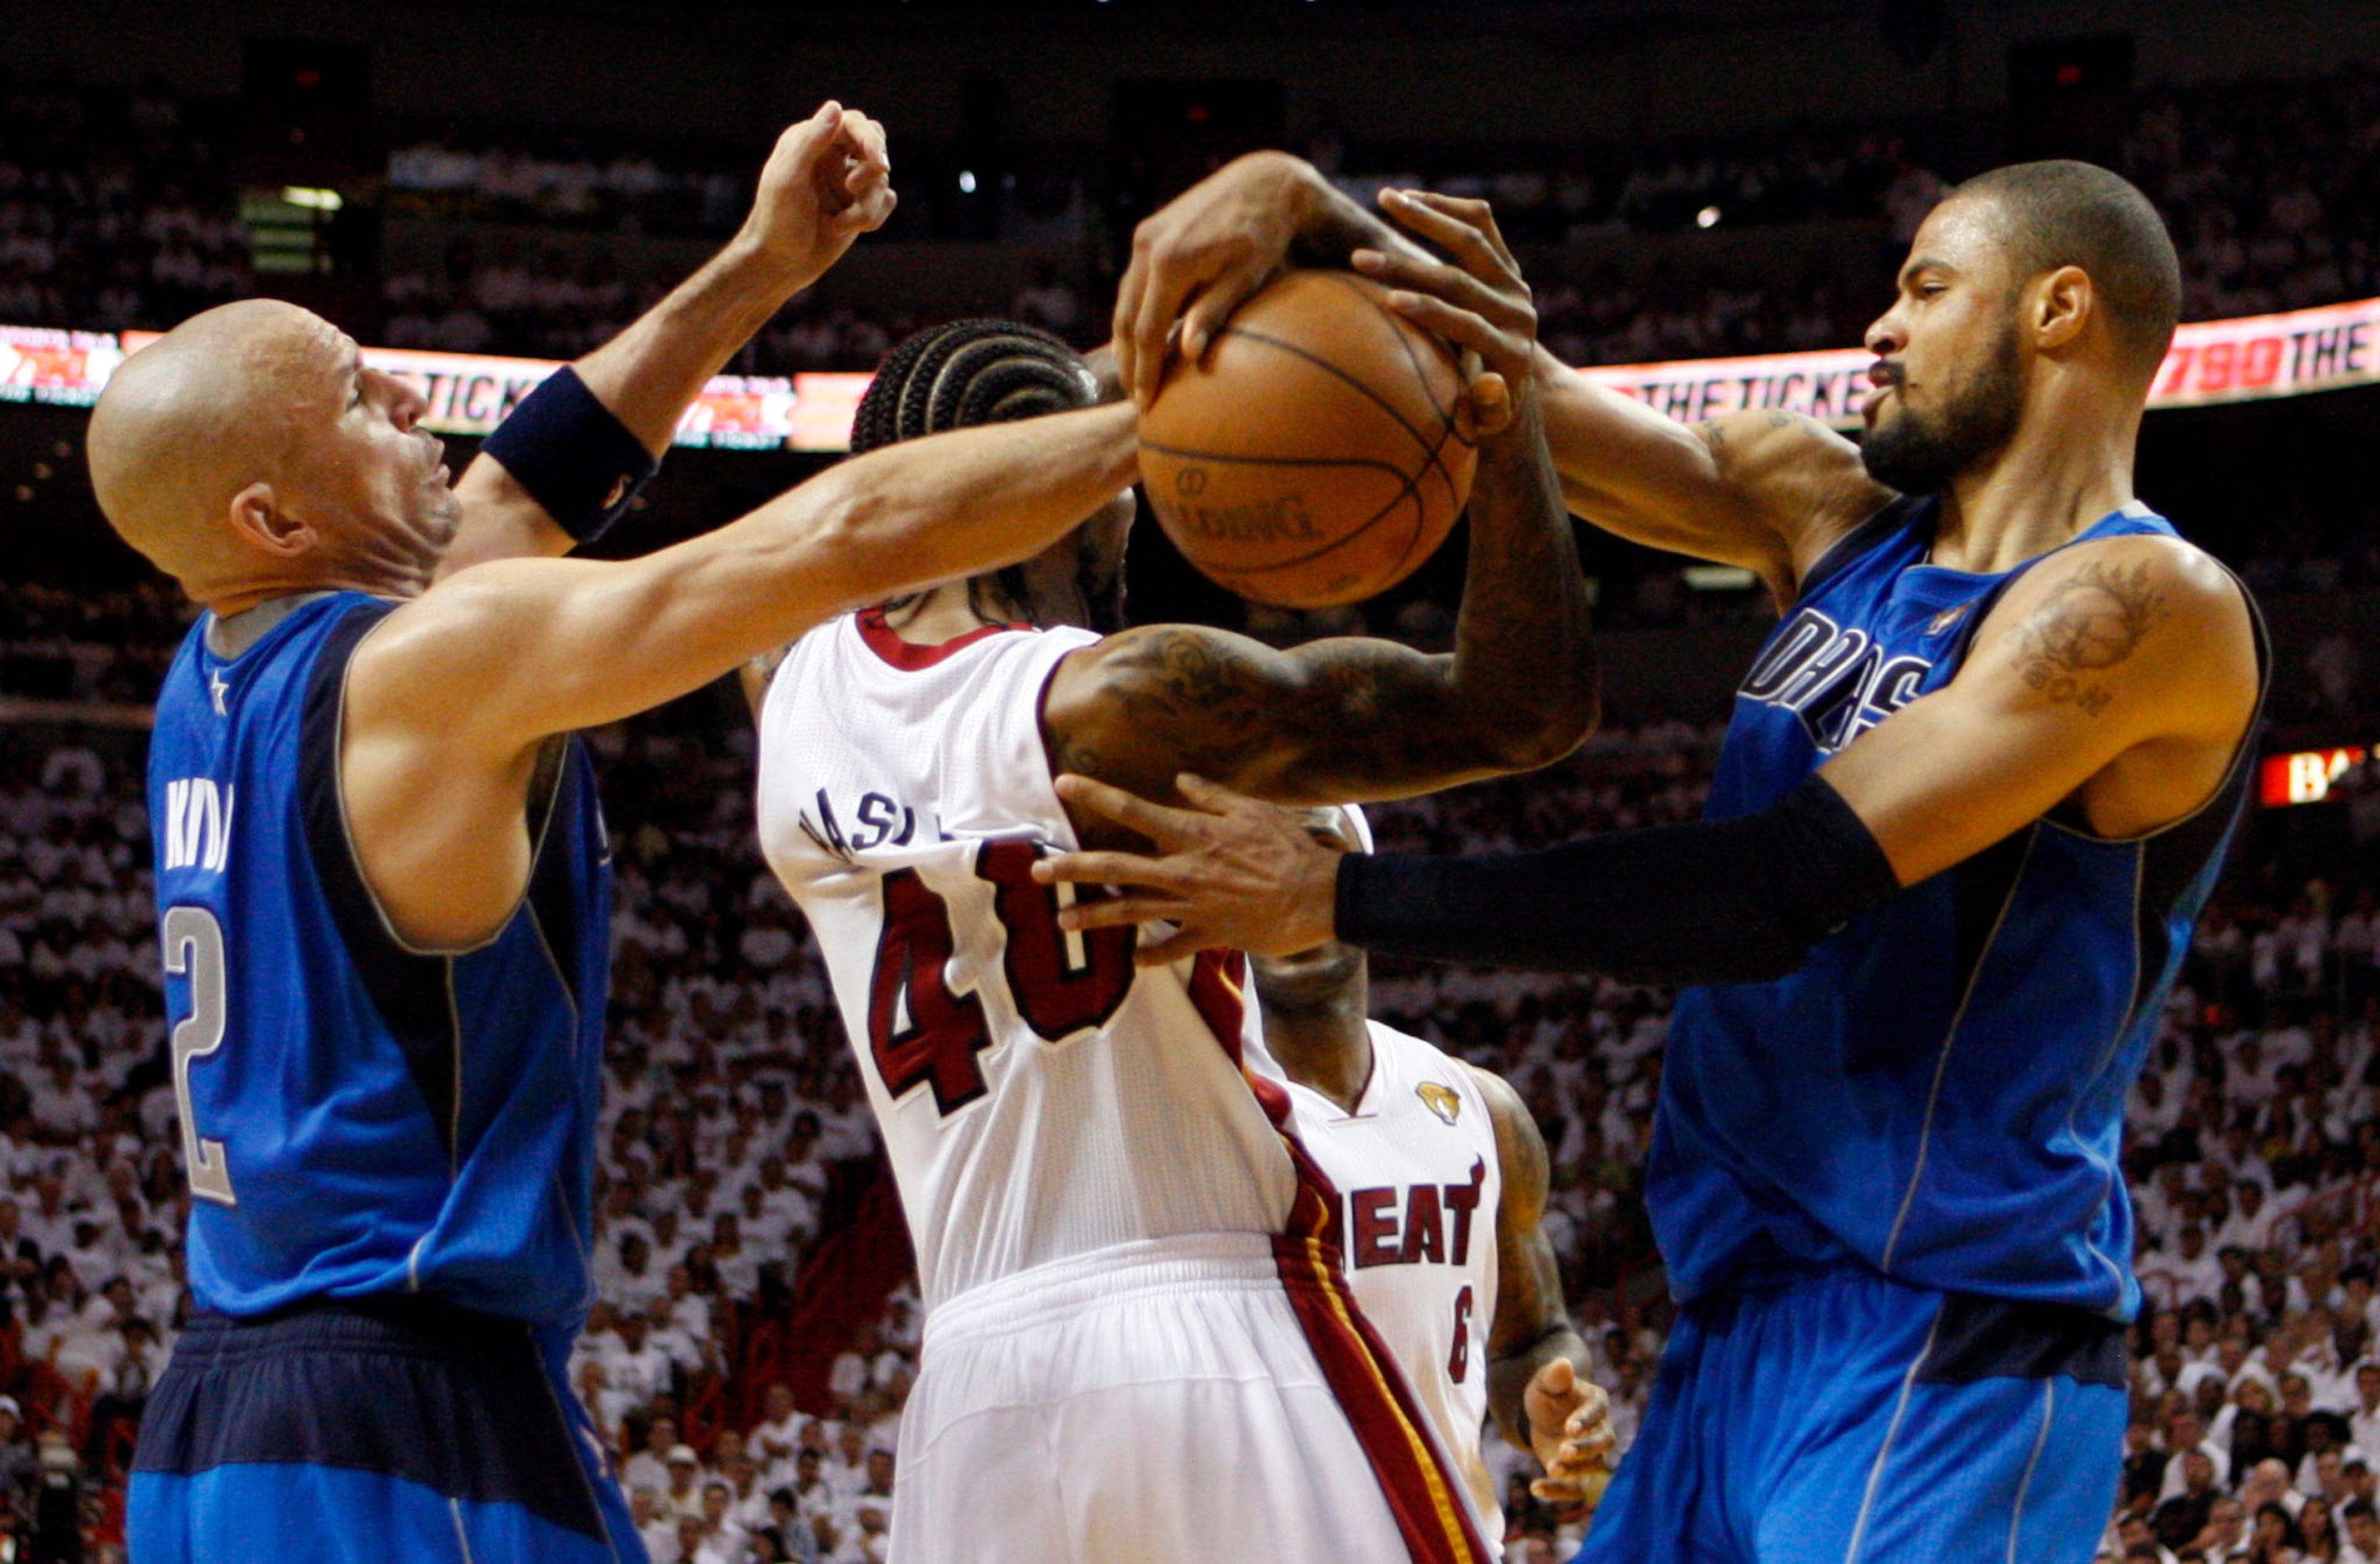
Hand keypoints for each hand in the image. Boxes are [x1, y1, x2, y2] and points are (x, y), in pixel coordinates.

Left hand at [737, 101, 895, 288]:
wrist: (781, 263)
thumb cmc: (778, 220)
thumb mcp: (789, 179)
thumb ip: (811, 141)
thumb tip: (835, 107)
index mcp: (811, 140)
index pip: (853, 123)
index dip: (870, 139)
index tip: (879, 162)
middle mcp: (832, 155)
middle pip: (875, 143)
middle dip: (872, 169)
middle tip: (855, 187)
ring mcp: (847, 180)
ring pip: (881, 179)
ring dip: (866, 206)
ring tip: (840, 224)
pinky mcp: (860, 204)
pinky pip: (886, 201)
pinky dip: (872, 216)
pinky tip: (845, 227)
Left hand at [1032, 773, 1342, 963]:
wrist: (1320, 896)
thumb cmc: (1291, 848)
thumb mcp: (1254, 810)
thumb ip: (1213, 796)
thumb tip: (1181, 781)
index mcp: (1192, 833)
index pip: (1132, 810)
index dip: (1095, 795)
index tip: (1063, 783)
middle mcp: (1182, 870)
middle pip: (1115, 867)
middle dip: (1073, 868)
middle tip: (1039, 871)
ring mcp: (1191, 906)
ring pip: (1130, 911)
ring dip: (1093, 915)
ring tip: (1062, 919)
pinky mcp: (1208, 934)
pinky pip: (1171, 948)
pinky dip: (1151, 955)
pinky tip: (1133, 960)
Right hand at [1113, 151, 1324, 407]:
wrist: (1263, 182)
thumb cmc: (1264, 235)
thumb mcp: (1245, 277)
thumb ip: (1213, 314)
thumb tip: (1188, 355)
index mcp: (1170, 262)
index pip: (1147, 331)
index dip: (1145, 371)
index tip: (1146, 404)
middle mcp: (1148, 247)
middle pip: (1125, 320)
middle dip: (1127, 363)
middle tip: (1136, 398)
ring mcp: (1144, 236)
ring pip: (1123, 301)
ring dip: (1125, 341)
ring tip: (1135, 374)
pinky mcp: (1148, 231)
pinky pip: (1132, 283)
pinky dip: (1133, 313)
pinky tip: (1142, 338)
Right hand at [1353, 189, 1536, 439]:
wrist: (1514, 386)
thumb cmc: (1481, 413)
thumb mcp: (1487, 424)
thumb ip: (1491, 410)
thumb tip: (1490, 385)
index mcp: (1512, 351)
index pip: (1469, 325)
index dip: (1430, 312)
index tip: (1388, 300)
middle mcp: (1519, 311)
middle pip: (1462, 279)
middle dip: (1407, 268)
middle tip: (1359, 258)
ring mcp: (1515, 283)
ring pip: (1473, 238)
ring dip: (1427, 216)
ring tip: (1385, 196)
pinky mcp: (1508, 264)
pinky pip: (1481, 224)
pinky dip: (1447, 206)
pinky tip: (1410, 197)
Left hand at [1524, 1357, 1617, 1509]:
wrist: (1543, 1414)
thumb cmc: (1548, 1393)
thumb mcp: (1545, 1382)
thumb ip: (1555, 1376)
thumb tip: (1564, 1363)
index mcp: (1596, 1402)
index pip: (1597, 1412)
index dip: (1585, 1420)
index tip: (1569, 1427)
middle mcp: (1601, 1429)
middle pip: (1604, 1443)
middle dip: (1585, 1449)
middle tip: (1563, 1451)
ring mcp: (1592, 1454)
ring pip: (1594, 1467)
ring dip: (1574, 1471)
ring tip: (1550, 1468)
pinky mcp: (1578, 1473)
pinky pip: (1575, 1488)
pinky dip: (1558, 1491)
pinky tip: (1534, 1488)